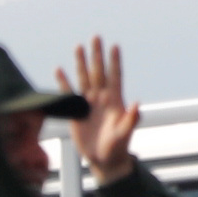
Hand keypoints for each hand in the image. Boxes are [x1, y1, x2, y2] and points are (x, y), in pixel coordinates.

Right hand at [70, 38, 140, 184]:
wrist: (103, 160)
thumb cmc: (117, 147)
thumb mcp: (125, 133)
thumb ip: (131, 119)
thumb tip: (138, 104)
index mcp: (115, 101)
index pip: (115, 76)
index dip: (115, 62)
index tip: (115, 46)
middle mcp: (102, 98)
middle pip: (99, 71)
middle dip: (97, 55)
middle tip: (96, 36)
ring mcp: (89, 103)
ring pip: (84, 78)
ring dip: (81, 63)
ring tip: (78, 46)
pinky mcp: (76, 111)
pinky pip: (68, 93)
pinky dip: (63, 82)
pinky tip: (59, 69)